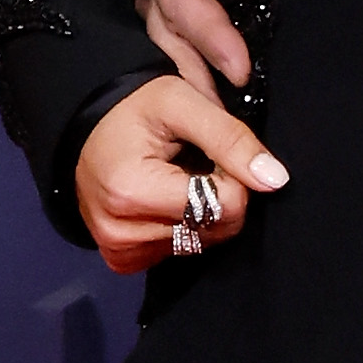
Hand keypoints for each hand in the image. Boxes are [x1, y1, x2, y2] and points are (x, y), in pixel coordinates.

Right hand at [73, 71, 287, 275]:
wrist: (87, 128)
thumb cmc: (134, 108)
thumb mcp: (183, 102)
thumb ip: (231, 138)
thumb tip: (275, 180)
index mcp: (132, 191)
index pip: (223, 206)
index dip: (233, 175)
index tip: (213, 152)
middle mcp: (120, 232)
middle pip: (215, 229)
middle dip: (220, 194)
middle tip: (195, 162)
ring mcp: (119, 251)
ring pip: (202, 243)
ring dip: (202, 210)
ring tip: (176, 176)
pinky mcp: (122, 260)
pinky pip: (178, 252)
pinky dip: (183, 226)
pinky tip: (165, 198)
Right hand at [118, 0, 247, 98]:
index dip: (207, 29)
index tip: (237, 63)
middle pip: (168, 21)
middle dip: (200, 68)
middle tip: (233, 110)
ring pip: (166, 31)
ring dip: (190, 74)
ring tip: (219, 119)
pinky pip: (175, 23)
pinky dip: (192, 56)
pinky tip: (212, 87)